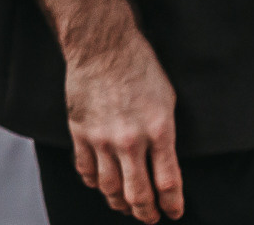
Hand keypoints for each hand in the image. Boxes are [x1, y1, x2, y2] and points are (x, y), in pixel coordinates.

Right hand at [63, 32, 181, 219]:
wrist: (101, 46)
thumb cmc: (139, 68)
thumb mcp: (166, 102)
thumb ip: (164, 137)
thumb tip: (162, 165)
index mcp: (159, 131)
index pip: (169, 183)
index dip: (172, 205)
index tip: (173, 213)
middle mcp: (130, 140)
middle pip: (138, 193)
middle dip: (146, 212)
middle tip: (149, 217)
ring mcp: (102, 137)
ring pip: (110, 186)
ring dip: (119, 202)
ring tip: (124, 205)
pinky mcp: (80, 131)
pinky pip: (85, 168)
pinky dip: (93, 182)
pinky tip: (100, 184)